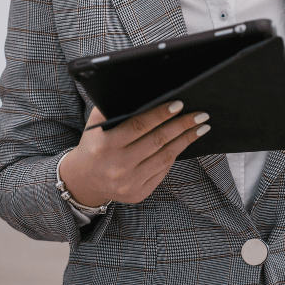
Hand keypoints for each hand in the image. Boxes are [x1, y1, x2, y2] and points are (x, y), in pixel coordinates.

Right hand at [59, 102, 210, 206]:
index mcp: (105, 146)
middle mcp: (117, 166)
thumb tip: (142, 90)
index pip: (139, 126)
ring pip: (165, 157)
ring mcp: (128, 182)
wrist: (83, 180)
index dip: (161, 114)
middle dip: (182, 125)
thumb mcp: (95, 125)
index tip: (179, 103)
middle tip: (200, 114)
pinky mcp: (137, 194)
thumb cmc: (95, 144)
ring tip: (201, 127)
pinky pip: (162, 171)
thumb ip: (111, 107)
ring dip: (186, 139)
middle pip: (158, 141)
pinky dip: (175, 154)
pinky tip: (185, 142)